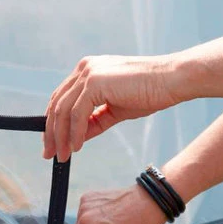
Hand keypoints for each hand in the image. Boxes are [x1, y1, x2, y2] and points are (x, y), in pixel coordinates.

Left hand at [43, 55, 180, 161]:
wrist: (172, 80)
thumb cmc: (149, 93)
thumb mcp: (114, 111)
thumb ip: (94, 121)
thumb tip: (76, 138)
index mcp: (88, 70)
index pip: (61, 98)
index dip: (53, 123)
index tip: (53, 143)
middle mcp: (84, 68)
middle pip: (57, 105)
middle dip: (51, 133)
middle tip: (50, 154)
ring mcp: (88, 73)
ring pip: (63, 110)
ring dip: (61, 136)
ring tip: (63, 155)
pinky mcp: (95, 82)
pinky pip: (77, 113)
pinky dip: (75, 133)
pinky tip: (77, 147)